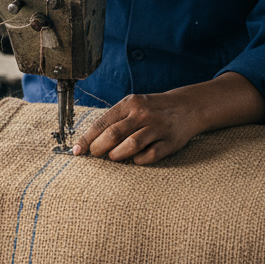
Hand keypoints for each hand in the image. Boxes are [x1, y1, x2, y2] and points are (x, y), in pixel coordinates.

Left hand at [71, 92, 202, 164]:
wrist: (187, 107)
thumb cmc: (153, 109)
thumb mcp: (133, 106)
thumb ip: (114, 120)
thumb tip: (89, 141)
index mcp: (130, 103)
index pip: (102, 123)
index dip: (87, 139)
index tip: (77, 151)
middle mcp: (143, 114)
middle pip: (114, 134)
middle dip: (99, 148)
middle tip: (96, 155)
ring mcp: (157, 127)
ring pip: (131, 145)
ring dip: (117, 155)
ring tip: (113, 157)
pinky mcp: (170, 142)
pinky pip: (150, 155)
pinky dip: (139, 160)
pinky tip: (135, 159)